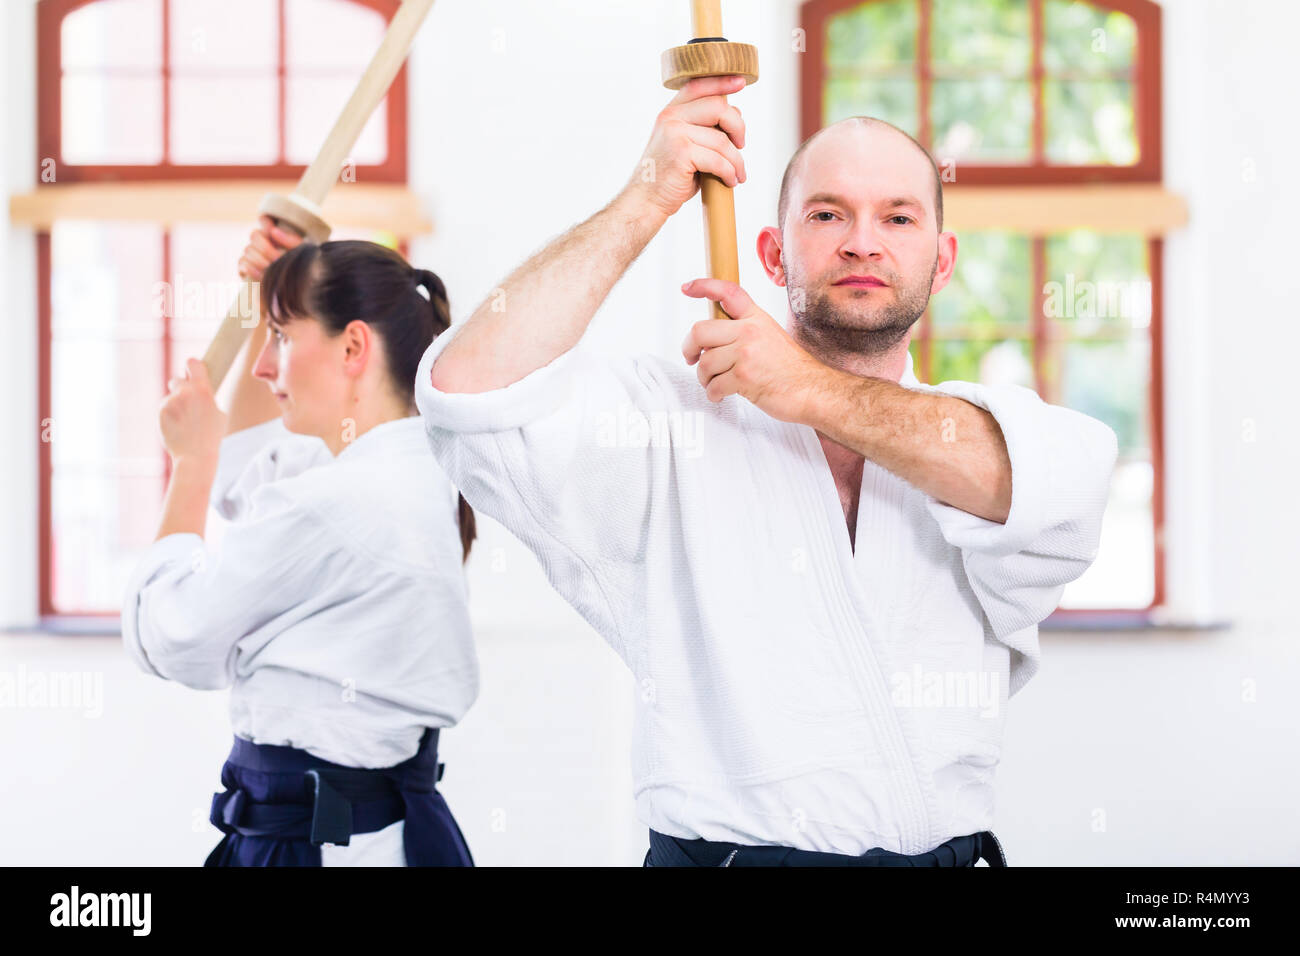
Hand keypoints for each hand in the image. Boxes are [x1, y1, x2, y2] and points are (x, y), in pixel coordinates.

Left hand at [160, 358, 226, 464]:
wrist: (195, 456)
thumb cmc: (212, 437)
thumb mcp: (218, 413)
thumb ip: (207, 398)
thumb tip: (200, 392)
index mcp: (203, 390)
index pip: (193, 363)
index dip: (192, 366)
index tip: (192, 369)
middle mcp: (185, 392)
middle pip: (177, 380)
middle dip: (181, 388)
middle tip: (187, 401)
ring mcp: (171, 401)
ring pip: (171, 397)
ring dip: (175, 405)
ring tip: (185, 423)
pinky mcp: (161, 411)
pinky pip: (164, 408)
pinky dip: (169, 415)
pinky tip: (177, 427)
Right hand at [238, 214, 303, 280]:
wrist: (296, 292)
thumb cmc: (301, 270)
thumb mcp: (302, 254)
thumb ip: (291, 240)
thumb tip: (273, 231)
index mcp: (278, 236)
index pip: (265, 220)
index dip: (266, 222)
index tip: (272, 230)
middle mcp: (263, 242)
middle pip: (255, 235)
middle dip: (266, 248)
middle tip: (277, 259)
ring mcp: (253, 254)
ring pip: (248, 249)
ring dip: (260, 260)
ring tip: (272, 269)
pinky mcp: (245, 267)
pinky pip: (242, 262)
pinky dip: (251, 268)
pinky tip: (261, 274)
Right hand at [622, 75, 746, 219]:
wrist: (646, 200)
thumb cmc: (670, 176)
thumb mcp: (684, 144)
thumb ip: (704, 127)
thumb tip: (735, 114)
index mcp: (671, 112)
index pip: (698, 86)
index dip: (722, 81)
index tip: (741, 82)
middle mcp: (671, 118)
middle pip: (718, 107)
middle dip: (738, 127)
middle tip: (742, 145)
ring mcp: (675, 134)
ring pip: (722, 140)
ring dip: (736, 160)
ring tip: (738, 174)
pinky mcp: (682, 153)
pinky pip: (718, 160)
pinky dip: (729, 172)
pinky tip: (730, 181)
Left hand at [680, 279, 826, 423]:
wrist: (813, 390)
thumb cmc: (792, 369)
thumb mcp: (770, 337)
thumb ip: (744, 332)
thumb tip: (712, 341)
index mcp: (756, 318)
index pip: (728, 293)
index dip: (703, 286)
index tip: (687, 288)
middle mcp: (750, 332)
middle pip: (700, 331)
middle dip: (689, 348)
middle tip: (691, 358)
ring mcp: (746, 354)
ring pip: (704, 363)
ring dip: (704, 378)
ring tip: (715, 383)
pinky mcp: (743, 377)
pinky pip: (713, 385)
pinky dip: (713, 394)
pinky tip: (722, 394)